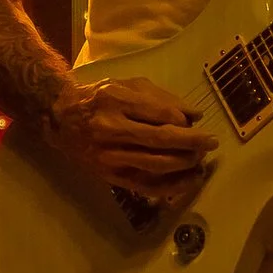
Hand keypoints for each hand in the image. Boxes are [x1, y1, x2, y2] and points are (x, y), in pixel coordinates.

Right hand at [50, 74, 213, 199]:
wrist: (60, 118)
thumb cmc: (98, 98)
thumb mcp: (125, 85)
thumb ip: (160, 97)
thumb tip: (194, 114)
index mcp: (115, 101)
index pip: (160, 114)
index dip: (184, 121)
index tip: (198, 123)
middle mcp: (110, 129)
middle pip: (161, 140)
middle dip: (192, 143)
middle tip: (212, 143)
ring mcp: (109, 156)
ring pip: (156, 164)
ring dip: (185, 163)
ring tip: (201, 159)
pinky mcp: (109, 175)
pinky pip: (145, 186)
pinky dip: (171, 186)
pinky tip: (188, 180)